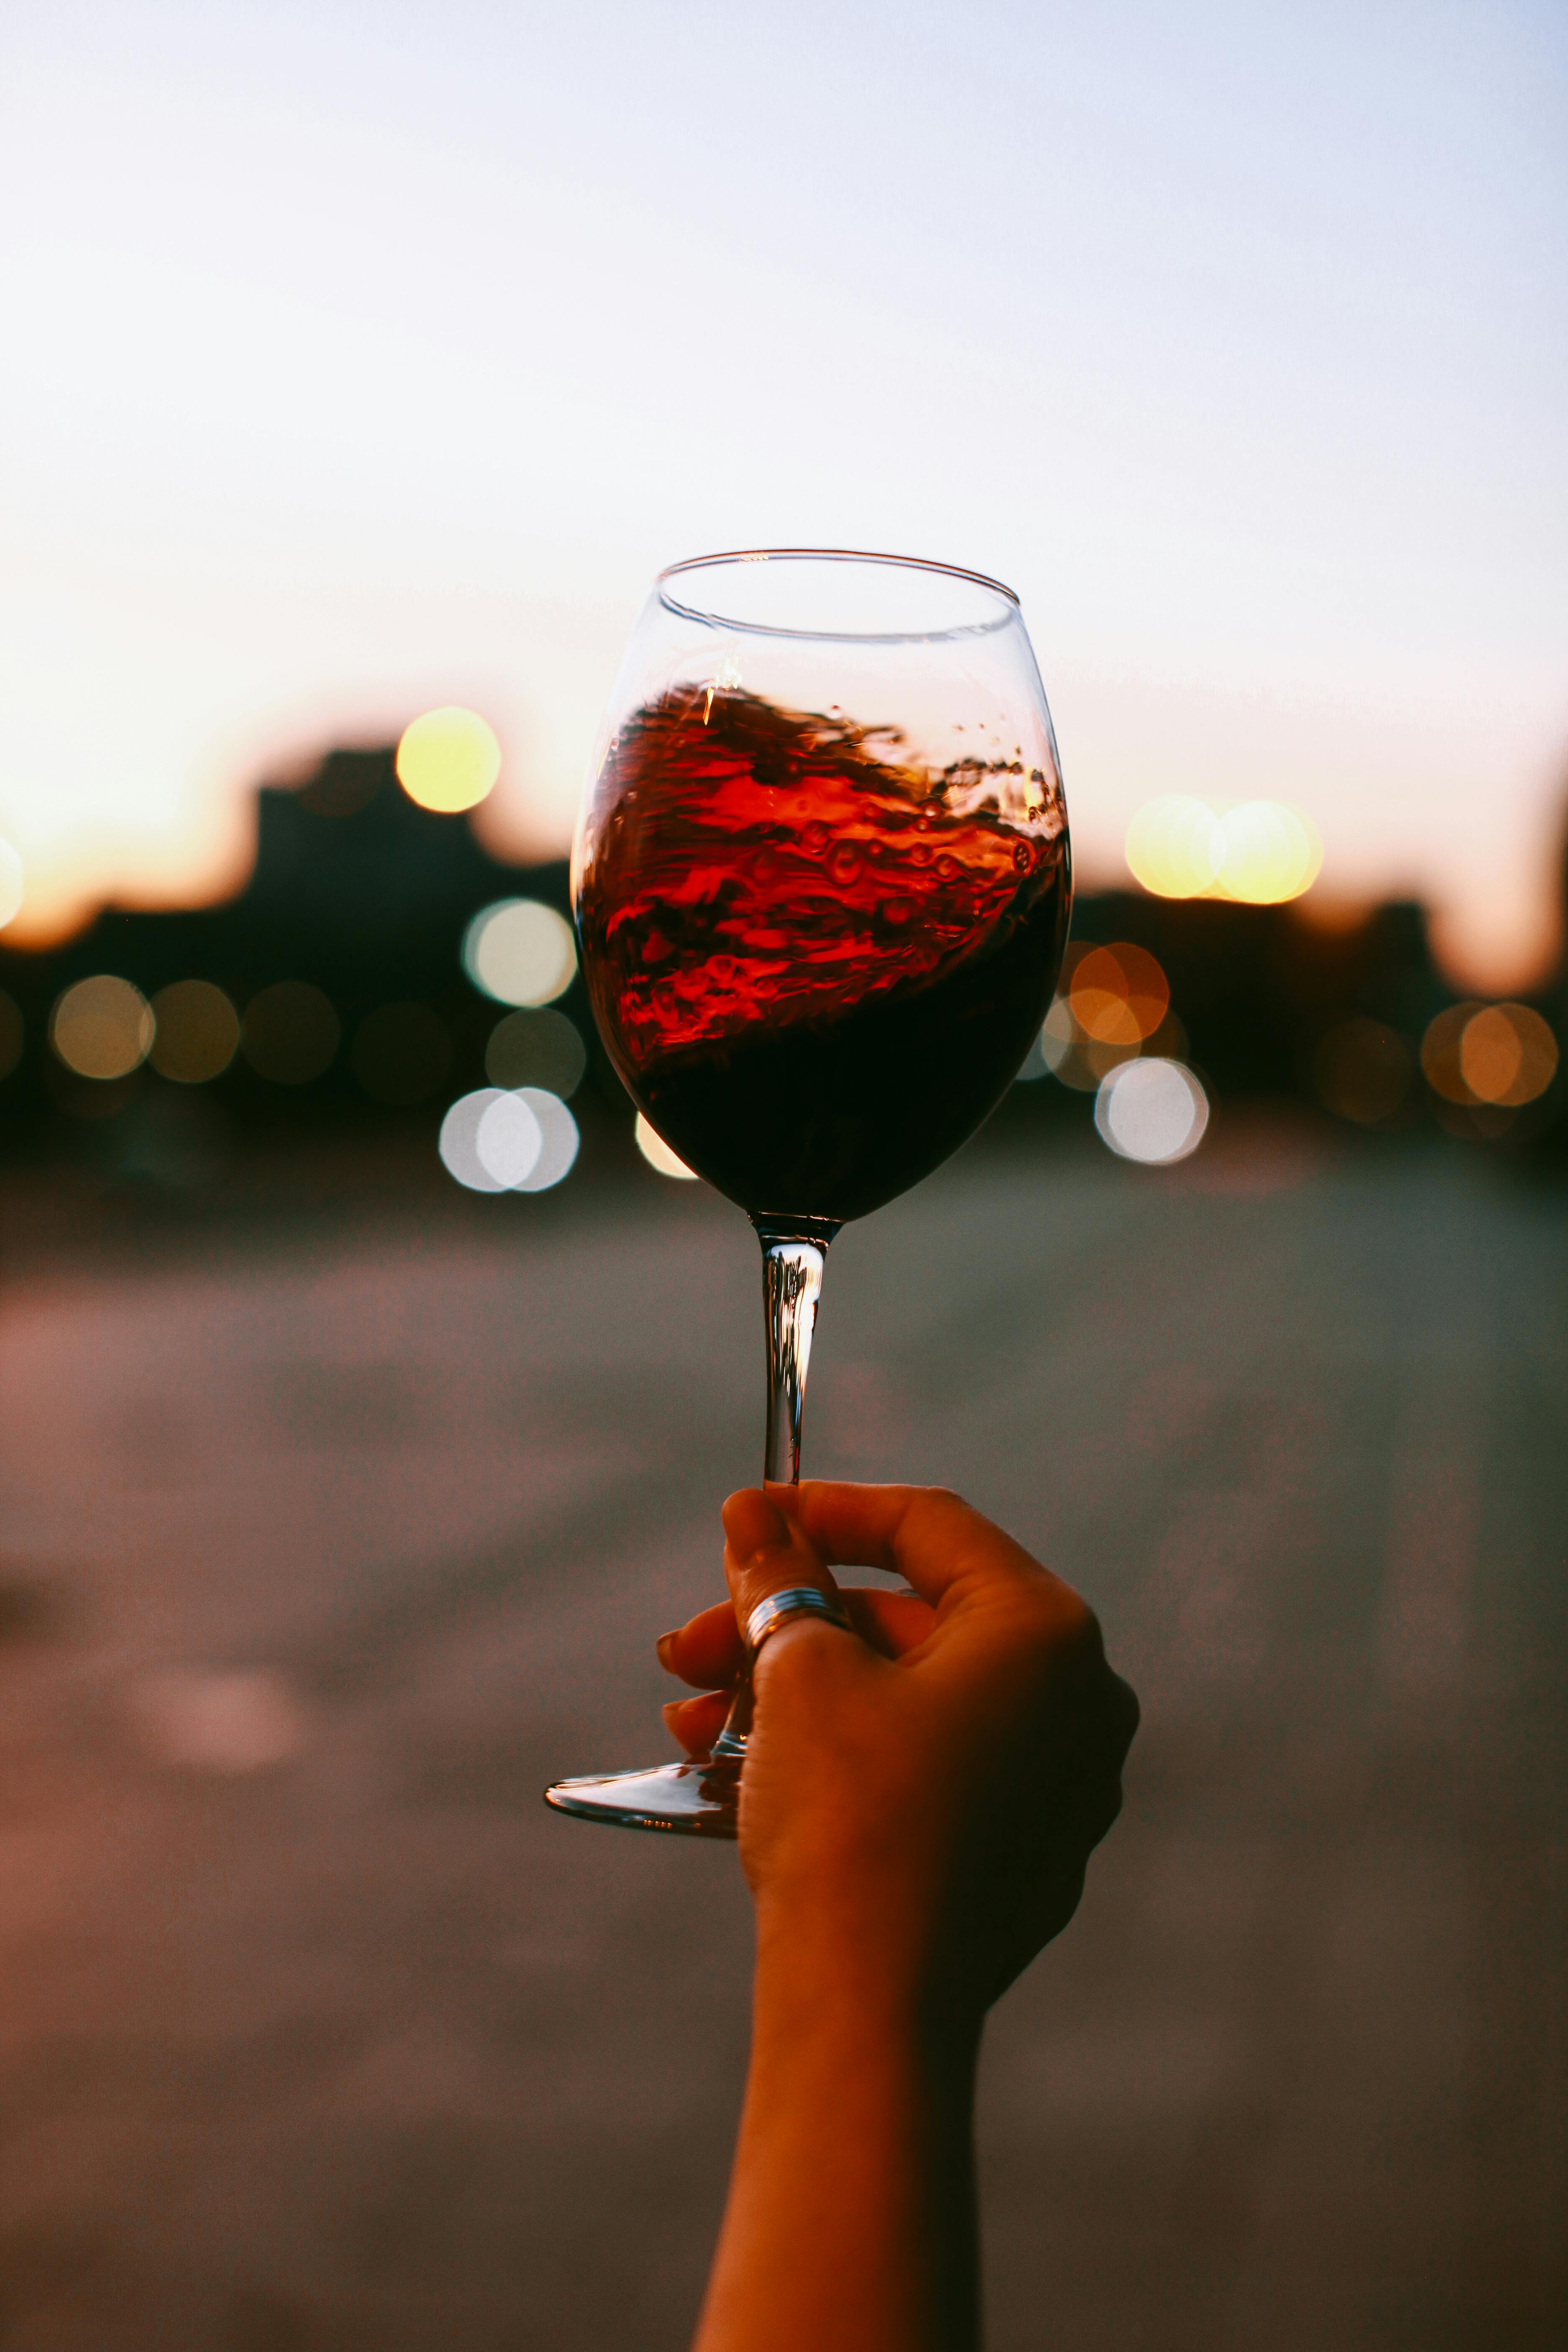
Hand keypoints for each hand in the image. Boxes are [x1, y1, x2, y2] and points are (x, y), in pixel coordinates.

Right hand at [658, 1482, 1137, 2019]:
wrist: (870, 2010)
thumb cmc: (850, 1823)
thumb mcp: (801, 1672)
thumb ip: (779, 1576)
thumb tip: (753, 1515)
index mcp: (1047, 1634)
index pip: (929, 1526)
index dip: (824, 1510)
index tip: (746, 1515)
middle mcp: (1076, 1703)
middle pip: (909, 1622)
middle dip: (785, 1628)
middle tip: (687, 1647)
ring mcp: (1056, 1788)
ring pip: (905, 1702)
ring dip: (791, 1696)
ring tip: (690, 1721)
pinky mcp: (1019, 1858)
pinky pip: (922, 1772)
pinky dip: (838, 1755)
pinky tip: (737, 1765)